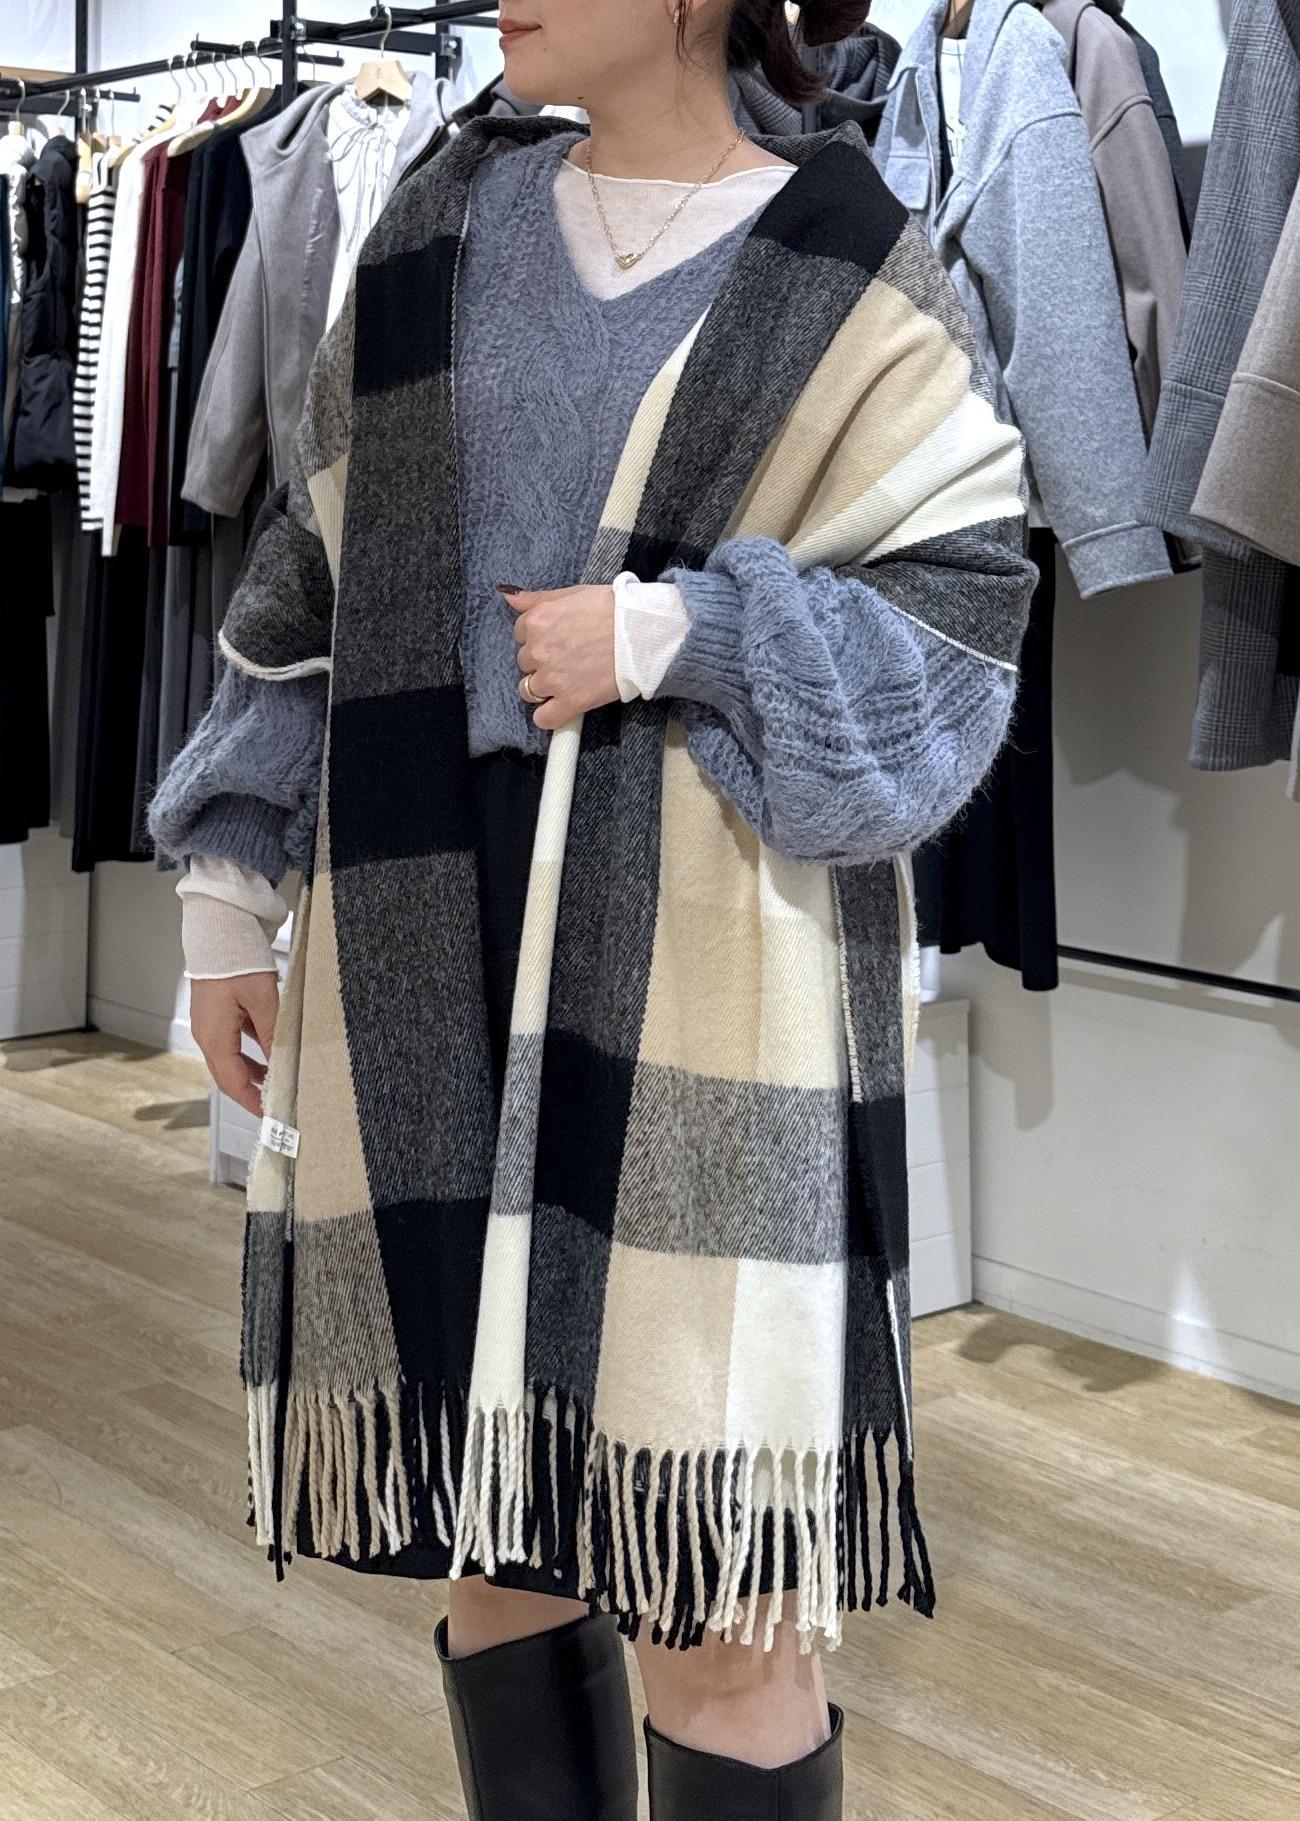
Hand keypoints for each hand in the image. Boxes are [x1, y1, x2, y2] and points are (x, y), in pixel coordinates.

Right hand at [189, 973, 279, 1118]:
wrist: (219, 928)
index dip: (252, 1101)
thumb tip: (279, 1063)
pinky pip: (232, 1040)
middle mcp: (207, 1033)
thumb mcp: (263, 1000)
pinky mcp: (216, 1011)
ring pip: (230, 1058)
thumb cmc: (235, 959)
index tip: (269, 1114)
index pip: (233, 1082)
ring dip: (251, 1071)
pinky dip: (248, 1051)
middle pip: (228, 1075)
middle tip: (274, 1102)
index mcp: (215, 1036)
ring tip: (274, 1079)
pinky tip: (267, 1050)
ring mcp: (209, 1023)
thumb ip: (272, 1035)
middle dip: (251, 1090)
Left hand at [504, 583, 619, 731]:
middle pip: (524, 663)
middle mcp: (539, 650)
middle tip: (568, 658)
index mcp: (537, 621)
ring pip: (529, 691)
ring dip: (543, 688)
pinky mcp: (570, 701)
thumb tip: (508, 595)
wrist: (642, 632)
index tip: (558, 639)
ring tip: (567, 681)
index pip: (520, 634)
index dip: (539, 637)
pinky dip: (549, 716)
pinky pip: (544, 718)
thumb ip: (537, 598)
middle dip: (541, 661)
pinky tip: (561, 707)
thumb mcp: (572, 593)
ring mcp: (553, 679)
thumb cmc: (613, 608)